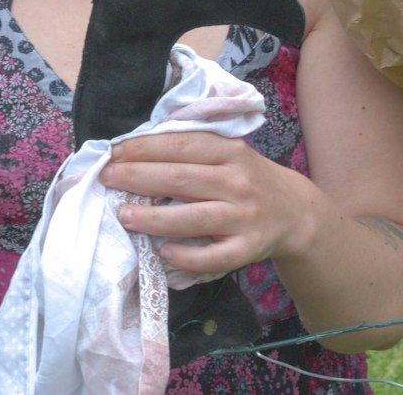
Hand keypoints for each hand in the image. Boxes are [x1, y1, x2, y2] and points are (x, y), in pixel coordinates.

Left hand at [99, 132, 307, 277]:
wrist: (295, 212)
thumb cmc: (246, 178)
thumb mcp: (227, 153)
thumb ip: (190, 150)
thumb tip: (134, 151)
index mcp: (229, 151)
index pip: (180, 145)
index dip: (144, 148)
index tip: (113, 152)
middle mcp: (238, 181)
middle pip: (181, 179)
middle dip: (138, 177)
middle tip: (106, 180)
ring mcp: (244, 217)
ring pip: (195, 218)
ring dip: (155, 217)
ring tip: (124, 216)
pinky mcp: (249, 249)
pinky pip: (215, 257)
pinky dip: (188, 256)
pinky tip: (164, 252)